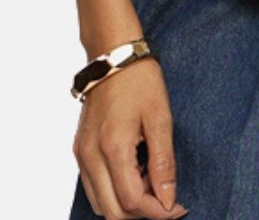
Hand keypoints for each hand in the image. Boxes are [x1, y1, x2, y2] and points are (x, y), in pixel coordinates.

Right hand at [73, 57, 189, 218]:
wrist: (113, 54)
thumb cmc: (139, 80)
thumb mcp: (160, 117)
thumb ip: (163, 162)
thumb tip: (169, 200)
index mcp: (112, 147)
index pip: (132, 202)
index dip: (158, 211)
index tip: (179, 206)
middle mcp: (90, 156)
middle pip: (112, 212)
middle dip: (142, 213)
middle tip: (167, 198)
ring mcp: (81, 154)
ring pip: (100, 204)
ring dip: (127, 204)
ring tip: (151, 180)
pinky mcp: (79, 150)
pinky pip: (93, 187)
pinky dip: (114, 191)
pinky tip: (135, 171)